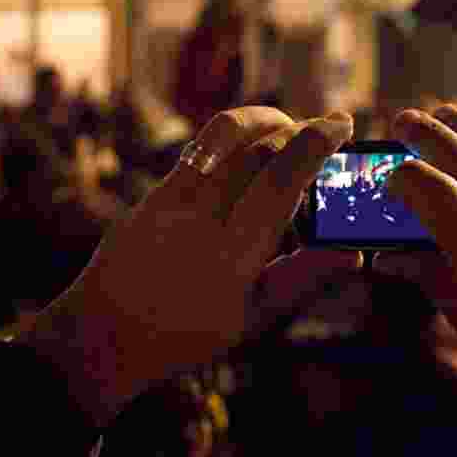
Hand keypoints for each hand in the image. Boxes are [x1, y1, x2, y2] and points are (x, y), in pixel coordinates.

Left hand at [20, 107, 353, 425]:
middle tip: (325, 131)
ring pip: (225, 135)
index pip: (280, 183)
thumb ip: (302, 279)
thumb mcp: (252, 319)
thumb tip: (352, 253)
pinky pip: (200, 148)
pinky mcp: (153, 194)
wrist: (103, 335)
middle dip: (298, 130)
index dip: (315, 145)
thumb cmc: (187, 336)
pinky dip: (234, 137)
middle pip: (258, 150)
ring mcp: (170, 202)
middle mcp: (199, 221)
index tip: (342, 123)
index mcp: (231, 258)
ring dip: (266, 121)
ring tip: (290, 128)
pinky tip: (251, 148)